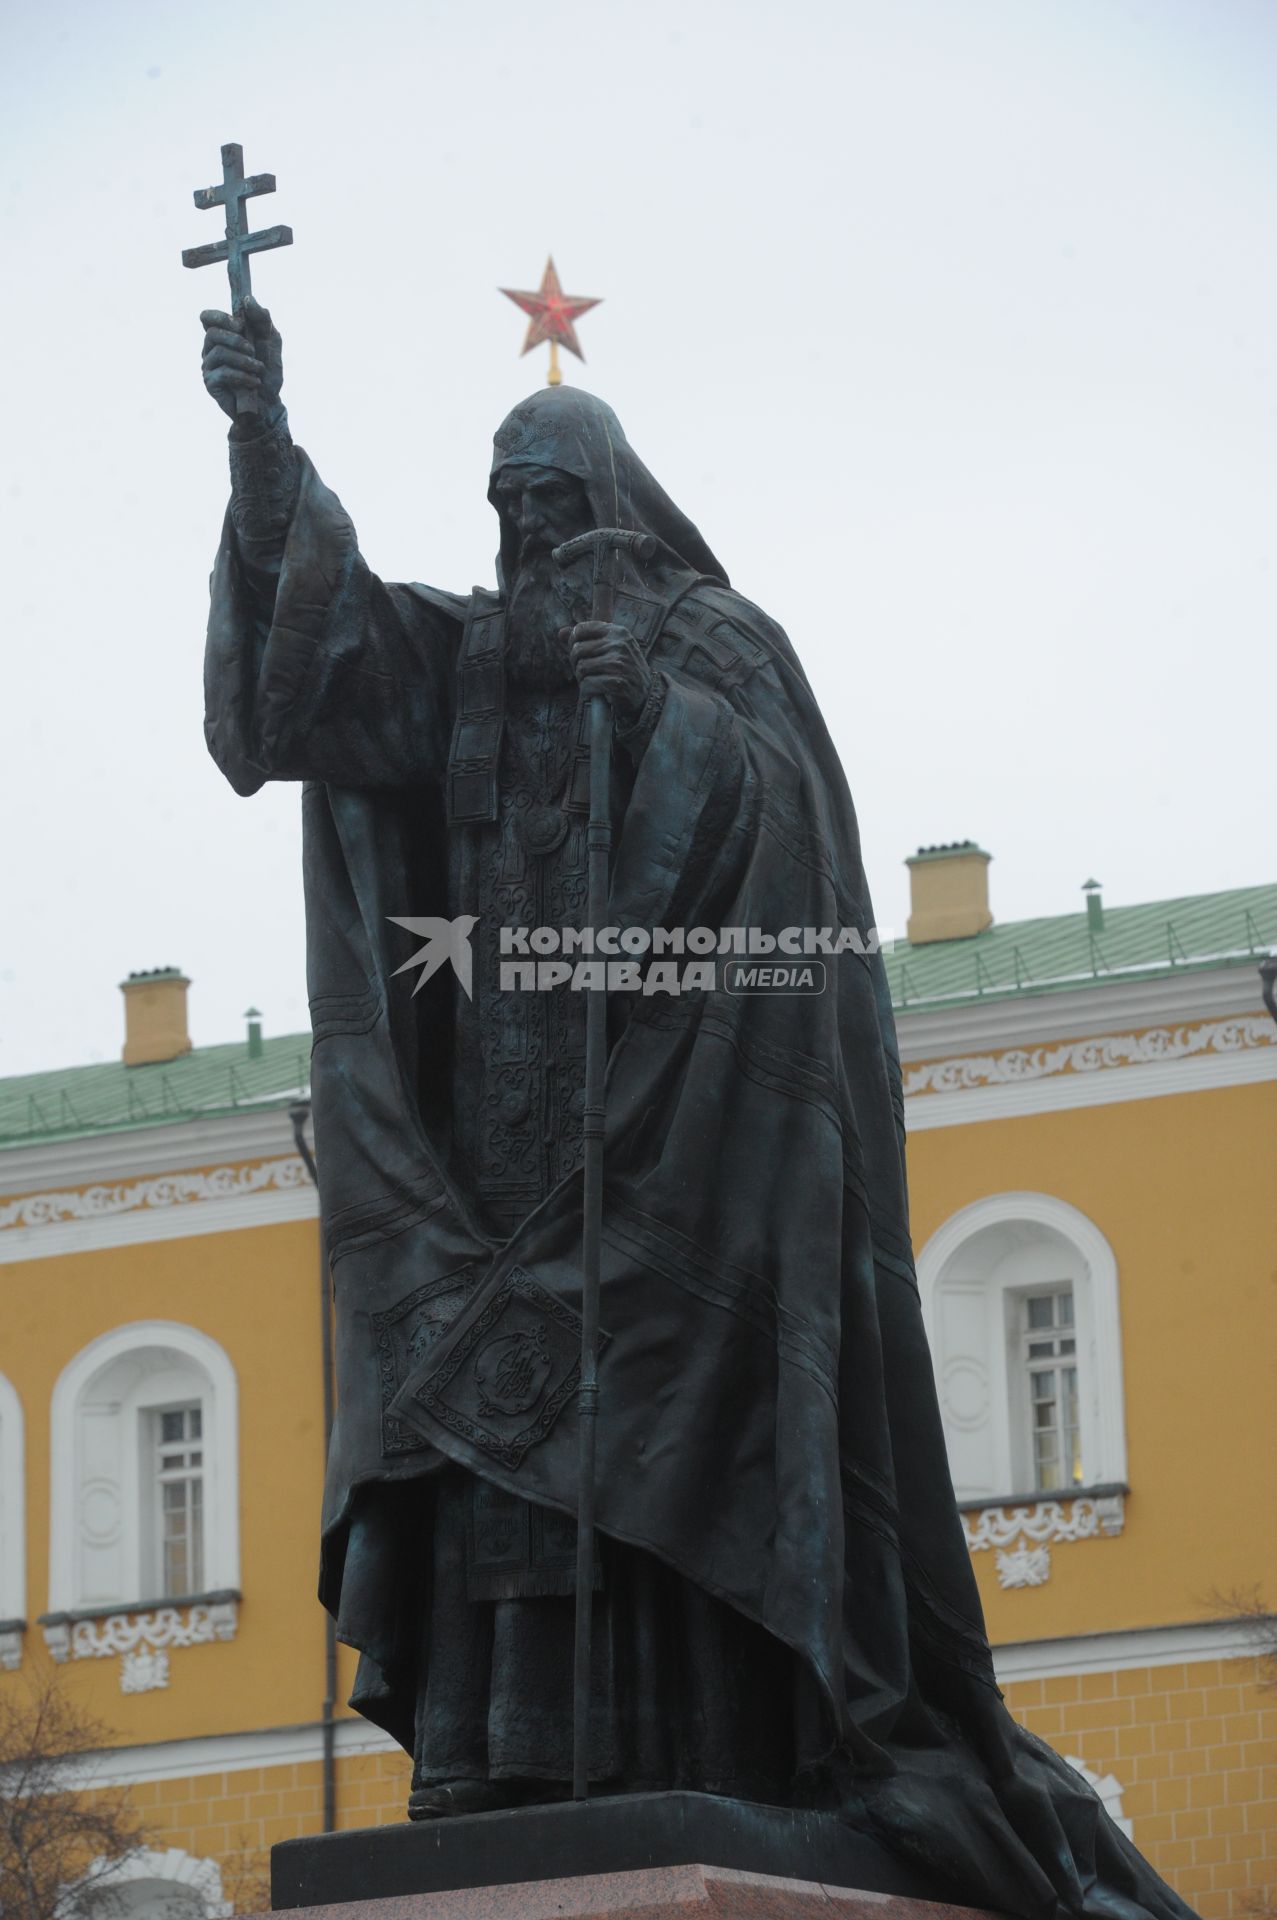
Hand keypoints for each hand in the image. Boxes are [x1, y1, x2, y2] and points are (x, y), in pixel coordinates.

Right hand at [200, 296, 283, 425]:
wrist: (269, 403)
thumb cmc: (267, 371)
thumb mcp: (271, 341)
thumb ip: (262, 319)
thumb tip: (247, 300)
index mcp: (222, 336)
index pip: (206, 317)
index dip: (219, 316)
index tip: (240, 325)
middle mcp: (211, 349)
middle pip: (211, 332)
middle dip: (235, 339)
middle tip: (253, 350)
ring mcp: (209, 366)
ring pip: (218, 352)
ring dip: (244, 360)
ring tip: (258, 369)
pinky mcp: (211, 384)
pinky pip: (223, 372)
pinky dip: (243, 375)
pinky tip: (254, 381)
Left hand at [561, 622, 651, 725]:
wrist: (645, 695)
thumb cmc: (623, 670)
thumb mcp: (610, 648)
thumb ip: (586, 639)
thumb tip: (560, 633)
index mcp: (618, 632)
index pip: (581, 629)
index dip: (574, 642)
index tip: (580, 653)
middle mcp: (619, 645)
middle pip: (578, 650)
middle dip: (577, 664)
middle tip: (586, 672)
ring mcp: (619, 664)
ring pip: (581, 668)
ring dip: (582, 678)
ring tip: (594, 681)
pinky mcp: (616, 683)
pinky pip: (587, 684)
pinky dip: (587, 690)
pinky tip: (597, 692)